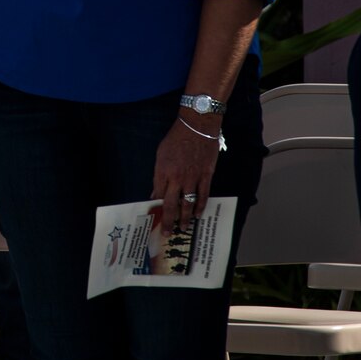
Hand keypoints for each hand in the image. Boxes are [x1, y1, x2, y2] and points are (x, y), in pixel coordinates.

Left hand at [151, 115, 220, 230]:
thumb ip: (159, 175)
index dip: (156, 210)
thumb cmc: (176, 139)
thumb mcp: (161, 155)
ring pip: (188, 203)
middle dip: (168, 221)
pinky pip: (203, 195)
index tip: (154, 220)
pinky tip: (197, 214)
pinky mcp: (206, 175)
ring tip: (183, 228)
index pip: (158, 196)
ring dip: (185, 218)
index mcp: (163, 172)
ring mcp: (193, 178)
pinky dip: (200, 206)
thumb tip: (156, 192)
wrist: (197, 126)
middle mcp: (177, 178)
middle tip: (167, 233)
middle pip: (171, 205)